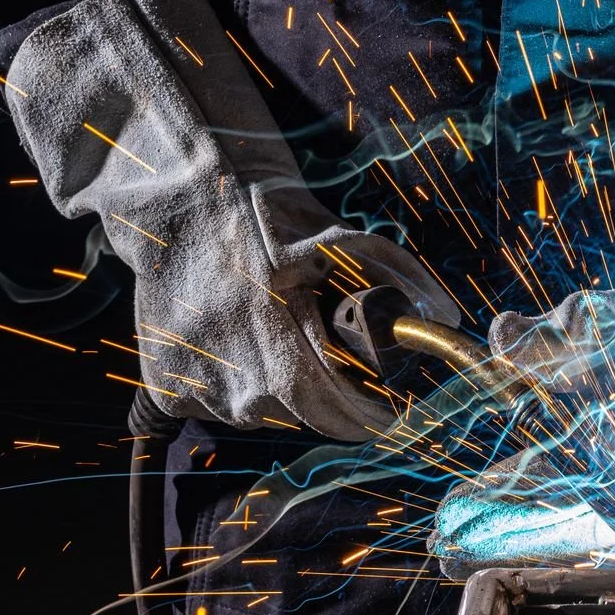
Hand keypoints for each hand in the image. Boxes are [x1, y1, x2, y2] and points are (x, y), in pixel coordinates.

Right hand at [7, 0, 457, 437]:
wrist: (180, 198)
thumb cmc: (269, 213)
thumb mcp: (336, 234)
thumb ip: (393, 273)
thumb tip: (447, 317)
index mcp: (278, 324)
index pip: (337, 407)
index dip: (372, 416)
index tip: (395, 415)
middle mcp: (233, 364)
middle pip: (303, 417)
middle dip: (336, 405)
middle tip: (346, 377)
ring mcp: (196, 379)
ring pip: (262, 414)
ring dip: (283, 390)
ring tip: (278, 332)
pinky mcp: (166, 385)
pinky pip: (220, 407)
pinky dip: (238, 385)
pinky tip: (236, 339)